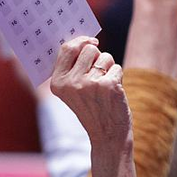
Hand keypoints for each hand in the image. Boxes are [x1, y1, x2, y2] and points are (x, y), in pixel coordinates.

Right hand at [51, 36, 134, 176]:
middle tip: (98, 74)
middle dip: (97, 56)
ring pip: (104, 56)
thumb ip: (73, 68)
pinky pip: (116, 67)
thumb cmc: (92, 108)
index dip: (80, 41)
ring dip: (109, 67)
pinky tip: (114, 92)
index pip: (66, 49)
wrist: (108, 136)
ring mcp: (89, 84)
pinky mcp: (108, 85)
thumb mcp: (73, 91)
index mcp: (58, 83)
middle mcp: (71, 83)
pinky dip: (118, 76)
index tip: (91, 40)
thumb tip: (84, 40)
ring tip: (105, 86)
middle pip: (88, 49)